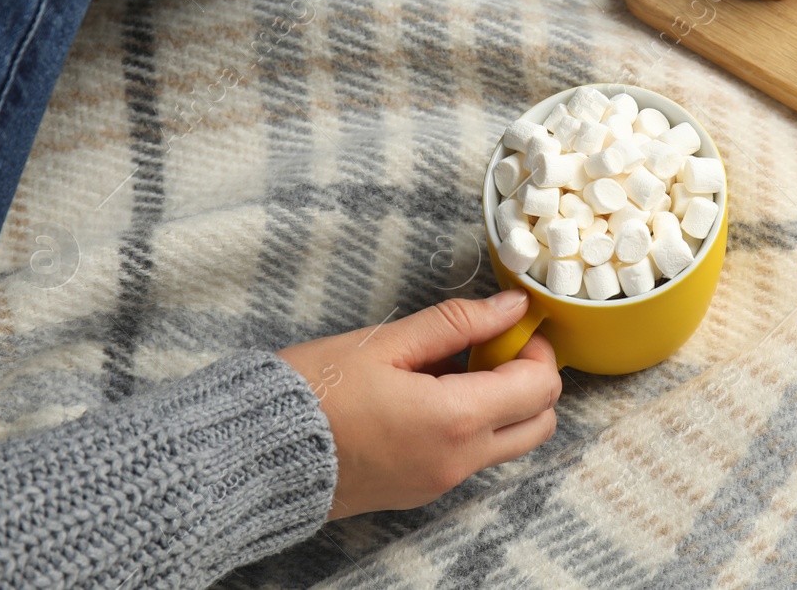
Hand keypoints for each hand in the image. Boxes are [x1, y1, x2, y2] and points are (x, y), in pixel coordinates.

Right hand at [277, 289, 560, 518]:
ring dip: (502, 404)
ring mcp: (440, 482)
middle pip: (538, 424)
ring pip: (508, 443)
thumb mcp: (386, 342)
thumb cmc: (312, 392)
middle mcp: (457, 461)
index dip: (535, 349)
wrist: (256, 454)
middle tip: (491, 346)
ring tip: (451, 367)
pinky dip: (471, 424)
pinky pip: (470, 457)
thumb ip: (458, 322)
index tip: (511, 326)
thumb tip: (512, 305)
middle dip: (530, 380)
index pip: (540, 388)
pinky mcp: (420, 491)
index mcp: (454, 421)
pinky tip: (427, 394)